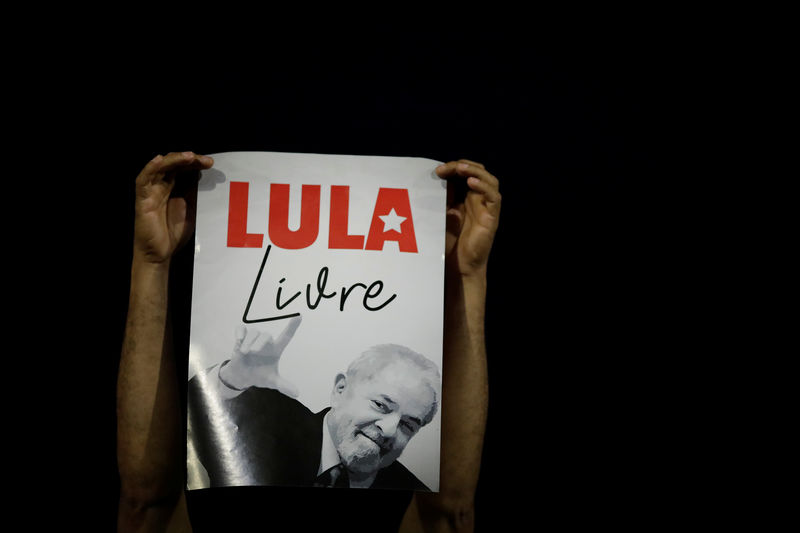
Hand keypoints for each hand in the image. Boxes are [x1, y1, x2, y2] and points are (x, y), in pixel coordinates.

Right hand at [133, 151, 213, 263]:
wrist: (160, 253)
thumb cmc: (174, 232)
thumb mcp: (191, 209)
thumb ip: (194, 193)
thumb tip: (204, 176)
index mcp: (174, 187)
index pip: (184, 169)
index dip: (196, 164)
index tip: (211, 163)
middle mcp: (161, 186)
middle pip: (174, 165)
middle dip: (190, 160)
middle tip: (207, 161)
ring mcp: (151, 191)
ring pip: (160, 168)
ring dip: (174, 160)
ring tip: (190, 157)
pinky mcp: (142, 200)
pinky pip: (143, 180)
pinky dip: (150, 168)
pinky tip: (160, 159)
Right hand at [221, 317, 301, 396]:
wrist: (242, 376)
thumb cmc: (259, 375)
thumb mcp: (272, 381)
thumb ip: (283, 386)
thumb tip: (297, 394)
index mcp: (275, 350)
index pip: (286, 336)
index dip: (292, 326)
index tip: (299, 316)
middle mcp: (266, 342)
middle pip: (265, 335)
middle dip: (258, 342)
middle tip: (252, 352)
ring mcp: (253, 339)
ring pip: (253, 332)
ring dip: (248, 341)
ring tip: (244, 352)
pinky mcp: (241, 338)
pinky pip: (241, 329)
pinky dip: (239, 332)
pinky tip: (238, 339)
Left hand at [436, 160, 500, 277]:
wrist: (459, 265)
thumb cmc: (450, 242)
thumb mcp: (442, 215)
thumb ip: (443, 198)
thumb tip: (434, 179)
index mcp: (467, 197)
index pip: (466, 173)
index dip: (453, 168)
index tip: (437, 171)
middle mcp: (479, 200)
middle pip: (479, 172)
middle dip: (463, 166)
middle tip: (446, 168)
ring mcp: (487, 208)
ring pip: (490, 180)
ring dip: (475, 171)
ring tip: (461, 168)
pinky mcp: (492, 218)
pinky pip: (494, 197)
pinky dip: (484, 187)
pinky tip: (471, 183)